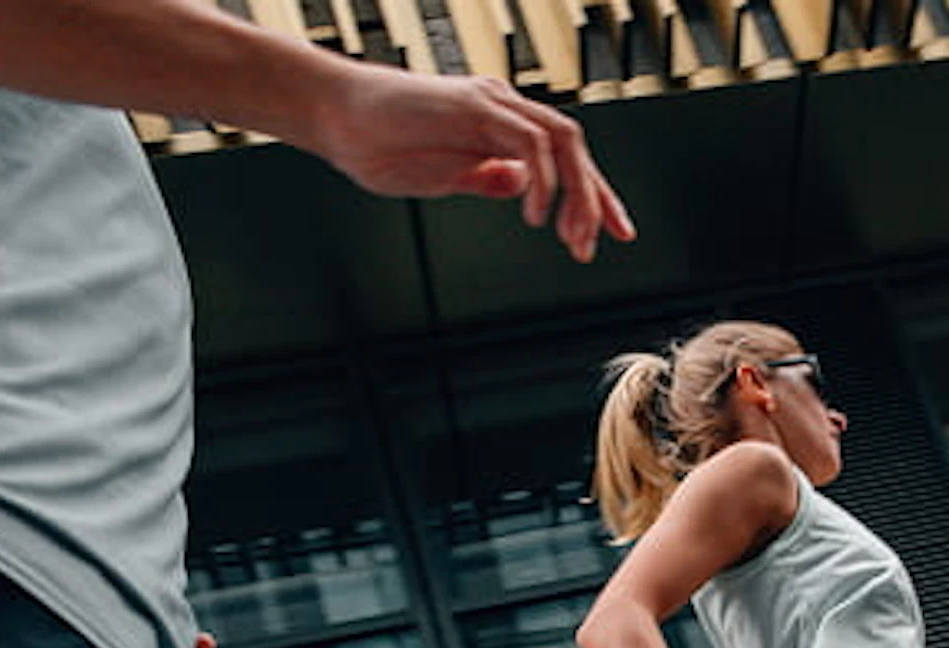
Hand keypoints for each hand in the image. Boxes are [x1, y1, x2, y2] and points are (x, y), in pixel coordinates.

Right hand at [290, 64, 634, 262]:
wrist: (333, 115)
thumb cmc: (376, 144)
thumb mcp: (443, 177)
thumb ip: (485, 179)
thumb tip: (524, 188)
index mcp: (499, 127)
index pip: (564, 159)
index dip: (595, 195)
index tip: (615, 232)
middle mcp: (502, 108)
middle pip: (574, 147)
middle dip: (596, 198)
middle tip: (599, 243)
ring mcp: (490, 103)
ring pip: (562, 140)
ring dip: (575, 192)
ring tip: (570, 235)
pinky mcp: (473, 105)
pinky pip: (527, 139)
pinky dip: (541, 178)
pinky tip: (535, 212)